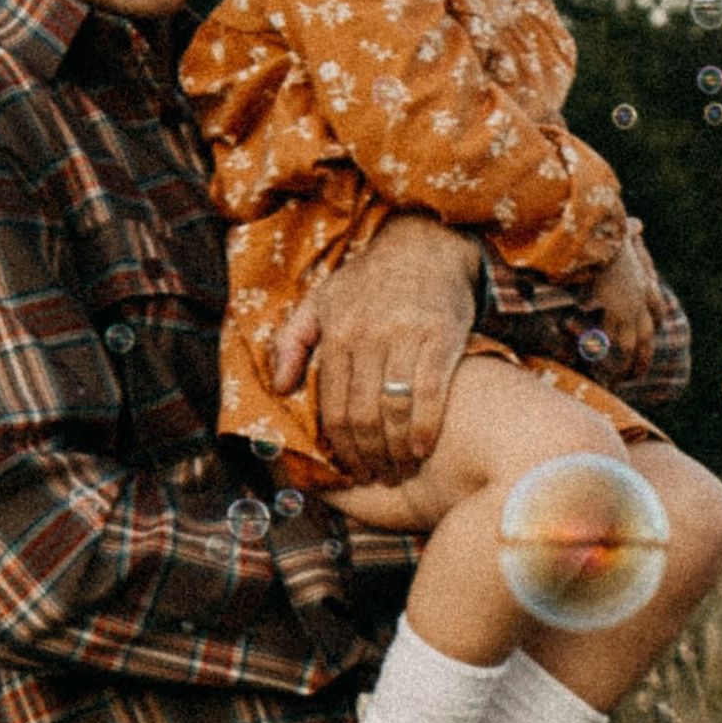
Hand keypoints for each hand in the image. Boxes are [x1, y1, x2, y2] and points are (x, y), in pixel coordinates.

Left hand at [268, 214, 477, 482]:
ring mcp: (406, 335)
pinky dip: (424, 428)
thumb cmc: (368, 282)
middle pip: (363, 415)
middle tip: (377, 477)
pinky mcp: (441, 337)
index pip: (332, 406)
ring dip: (395, 451)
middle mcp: (368, 334)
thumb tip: (279, 388)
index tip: (351, 471)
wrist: (423, 244)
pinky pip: (430, 394)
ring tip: (399, 470)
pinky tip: (421, 450)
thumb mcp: (321, 301)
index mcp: (337, 331)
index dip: (340, 448)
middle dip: (368, 456)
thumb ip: (293, 342)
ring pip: (394, 410)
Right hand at [580, 235, 657, 383]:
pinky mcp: (617, 310)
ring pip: (635, 345)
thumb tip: (637, 224)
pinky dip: (605, 353)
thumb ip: (630, 232)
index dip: (655, 322)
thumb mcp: (624, 233)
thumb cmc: (610, 230)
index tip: (654, 333)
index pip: (656, 308)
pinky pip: (613, 340)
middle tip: (640, 374)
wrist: (605, 232)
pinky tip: (598, 365)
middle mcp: (640, 298)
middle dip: (645, 356)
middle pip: (649, 334)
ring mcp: (631, 306)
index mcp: (643, 281)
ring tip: (622, 381)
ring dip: (629, 364)